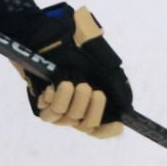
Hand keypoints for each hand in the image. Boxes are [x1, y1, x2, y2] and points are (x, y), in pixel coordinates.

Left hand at [11, 4, 131, 138]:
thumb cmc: (74, 47)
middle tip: (89, 88)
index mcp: (91, 101)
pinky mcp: (40, 105)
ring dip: (71, 100)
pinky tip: (54, 85)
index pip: (100, 128)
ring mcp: (58, 109)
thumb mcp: (100, 60)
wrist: (46, 36)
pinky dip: (55, 99)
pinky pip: (49, 113)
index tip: (118, 123)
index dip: (108, 129)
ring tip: (69, 82)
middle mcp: (75, 109)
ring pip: (67, 119)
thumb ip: (114, 81)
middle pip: (86, 125)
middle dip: (91, 108)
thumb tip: (126, 103)